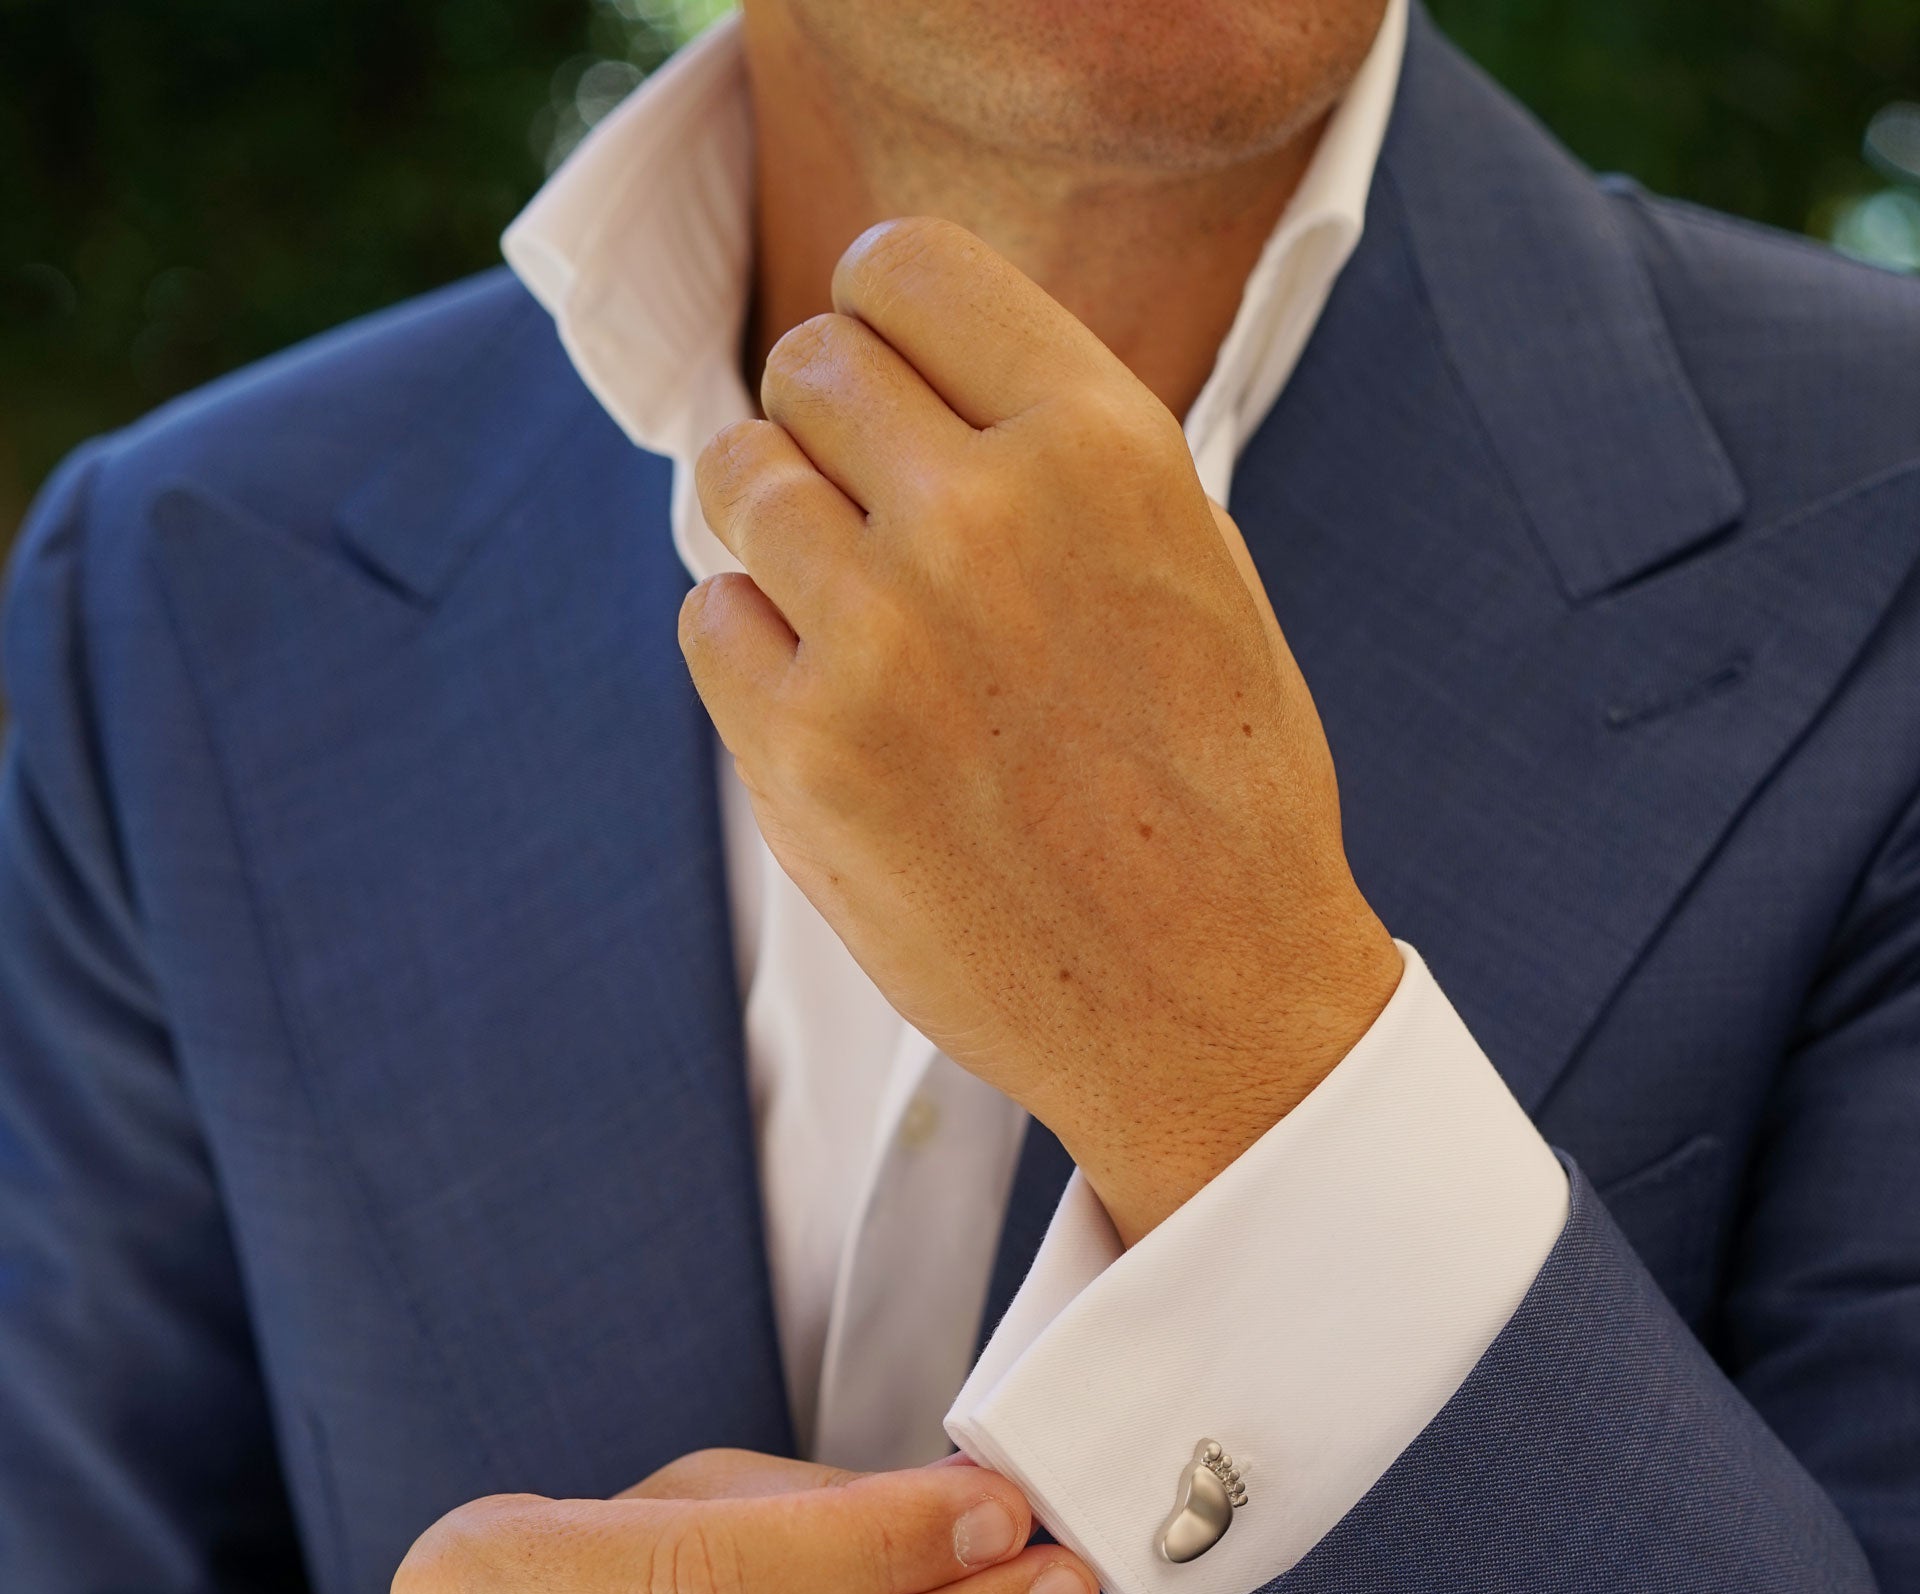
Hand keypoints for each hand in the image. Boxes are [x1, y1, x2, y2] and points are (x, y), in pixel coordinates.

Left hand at [680, 217, 1402, 1245]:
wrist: (1208, 1000)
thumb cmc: (1210, 787)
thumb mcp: (1191, 559)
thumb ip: (1053, 445)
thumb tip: (896, 365)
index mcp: (1101, 445)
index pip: (907, 268)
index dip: (886, 320)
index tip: (899, 384)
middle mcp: (983, 519)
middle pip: (809, 367)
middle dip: (830, 429)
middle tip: (879, 519)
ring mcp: (880, 639)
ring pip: (739, 480)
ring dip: (779, 530)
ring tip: (856, 612)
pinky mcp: (805, 757)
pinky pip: (709, 619)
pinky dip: (754, 651)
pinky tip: (842, 709)